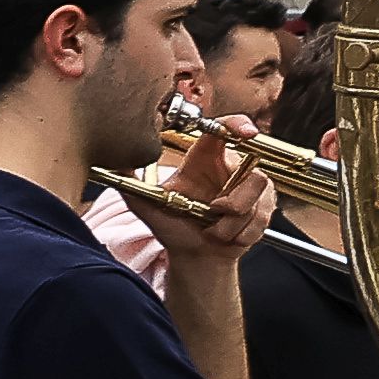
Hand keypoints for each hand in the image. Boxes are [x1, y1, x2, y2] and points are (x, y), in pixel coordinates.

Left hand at [136, 121, 278, 267]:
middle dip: (234, 202)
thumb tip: (112, 162)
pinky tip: (226, 235)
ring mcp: (252, 188)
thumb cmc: (171, 225)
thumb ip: (128, 180)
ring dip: (232, 222)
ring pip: (257, 198)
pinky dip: (239, 233)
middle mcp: (232, 168)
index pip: (223, 129)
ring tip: (213, 228)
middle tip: (212, 212)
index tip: (246, 132)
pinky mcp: (265, 207)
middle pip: (253, 172)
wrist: (193, 254)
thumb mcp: (144, 201)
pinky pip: (262, 218)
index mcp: (204, 158)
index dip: (237, 124)